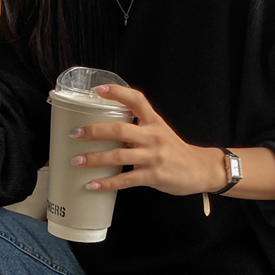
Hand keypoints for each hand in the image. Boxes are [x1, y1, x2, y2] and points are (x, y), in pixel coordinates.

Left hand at [69, 84, 226, 194]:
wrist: (200, 169)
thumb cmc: (174, 151)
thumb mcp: (160, 132)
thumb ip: (137, 129)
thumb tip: (105, 132)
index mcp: (154, 122)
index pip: (137, 100)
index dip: (118, 92)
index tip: (98, 90)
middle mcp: (153, 136)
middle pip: (119, 129)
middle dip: (93, 131)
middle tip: (74, 133)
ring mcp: (153, 157)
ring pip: (118, 156)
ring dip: (94, 159)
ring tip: (76, 161)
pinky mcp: (154, 176)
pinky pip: (125, 180)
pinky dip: (107, 183)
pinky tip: (92, 185)